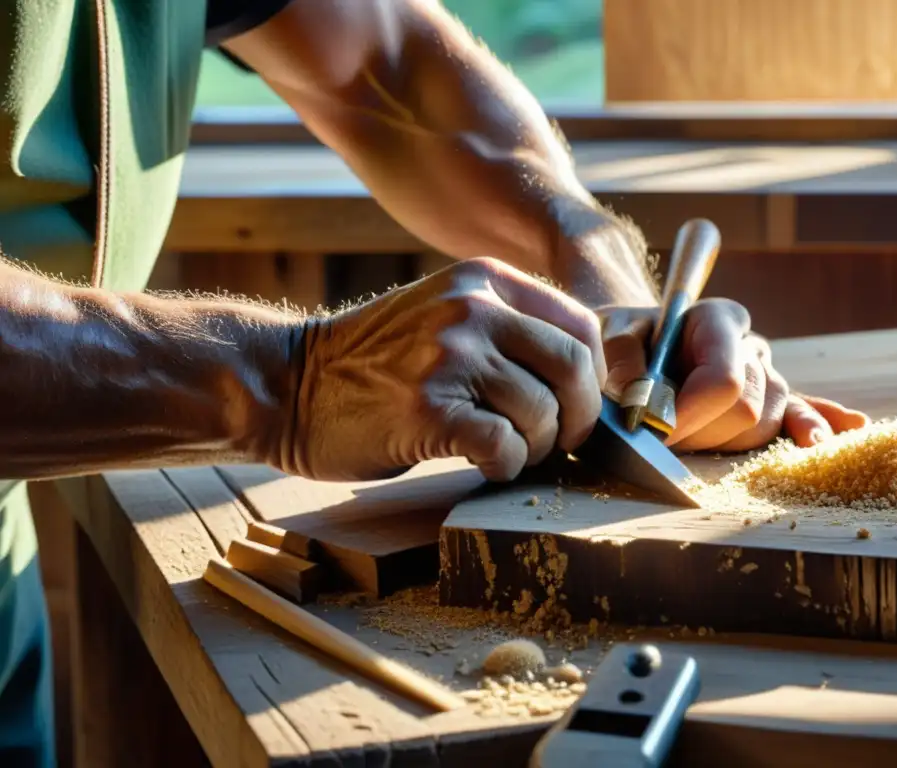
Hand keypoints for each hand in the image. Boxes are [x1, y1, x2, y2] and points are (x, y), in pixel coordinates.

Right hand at [283, 257, 606, 482]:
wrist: (286, 385)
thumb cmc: (371, 363)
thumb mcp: (443, 316)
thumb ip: (506, 330)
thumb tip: (581, 383)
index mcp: (483, 280)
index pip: (582, 327)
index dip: (591, 379)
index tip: (573, 407)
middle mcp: (472, 308)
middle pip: (574, 369)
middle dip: (575, 420)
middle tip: (554, 442)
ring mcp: (449, 356)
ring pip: (542, 414)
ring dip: (534, 448)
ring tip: (504, 451)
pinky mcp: (428, 409)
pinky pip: (504, 446)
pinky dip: (505, 466)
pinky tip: (483, 464)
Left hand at [599, 298, 867, 452]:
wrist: (638, 338)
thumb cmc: (627, 335)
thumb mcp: (611, 330)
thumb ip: (621, 357)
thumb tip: (639, 396)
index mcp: (718, 320)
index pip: (723, 379)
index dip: (690, 414)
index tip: (653, 433)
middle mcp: (751, 345)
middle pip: (746, 409)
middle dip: (700, 434)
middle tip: (656, 438)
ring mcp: (765, 373)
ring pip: (764, 425)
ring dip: (721, 445)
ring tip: (684, 438)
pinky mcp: (769, 398)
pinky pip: (801, 412)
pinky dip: (813, 425)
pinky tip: (826, 439)